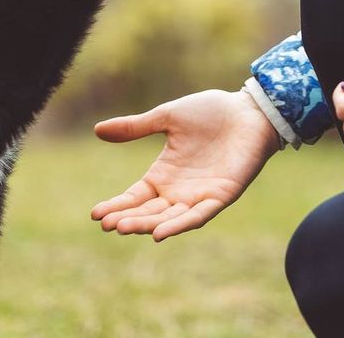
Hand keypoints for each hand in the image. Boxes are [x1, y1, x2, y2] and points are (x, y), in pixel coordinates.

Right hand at [91, 88, 279, 240]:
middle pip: (148, 211)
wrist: (248, 110)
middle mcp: (179, 190)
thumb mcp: (167, 117)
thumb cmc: (211, 112)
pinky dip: (180, 225)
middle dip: (128, 219)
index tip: (95, 214)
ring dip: (147, 224)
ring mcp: (200, 195)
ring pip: (169, 218)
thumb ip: (135, 127)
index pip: (135, 196)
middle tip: (106, 225)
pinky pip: (198, 216)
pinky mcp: (221, 196)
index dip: (117, 205)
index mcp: (164, 173)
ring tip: (124, 228)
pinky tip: (160, 233)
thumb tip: (98, 130)